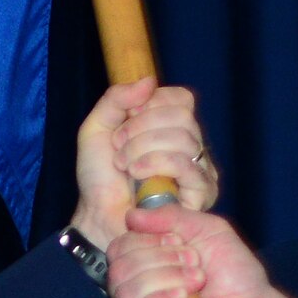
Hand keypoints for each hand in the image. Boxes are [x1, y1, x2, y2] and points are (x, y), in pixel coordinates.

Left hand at [69, 77, 217, 247]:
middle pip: (182, 115)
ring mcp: (200, 170)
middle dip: (141, 128)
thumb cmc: (99, 178)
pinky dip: (155, 163)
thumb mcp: (97, 128)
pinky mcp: (201, 193)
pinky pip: (186, 164)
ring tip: (125, 167)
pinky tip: (137, 176)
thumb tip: (150, 81)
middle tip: (119, 148)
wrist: (97, 216)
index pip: (181, 98)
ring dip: (142, 149)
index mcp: (172, 128)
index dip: (150, 105)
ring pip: (184, 138)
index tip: (125, 123)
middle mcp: (192, 146)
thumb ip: (116, 99)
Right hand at [107, 207, 272, 297]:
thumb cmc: (235, 277)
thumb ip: (172, 217)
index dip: (149, 240)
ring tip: (197, 282)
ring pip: (124, 295)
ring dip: (165, 279)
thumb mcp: (209, 231)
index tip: (181, 243)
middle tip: (197, 266)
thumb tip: (132, 216)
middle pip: (119, 270)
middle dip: (162, 259)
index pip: (119, 249)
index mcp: (142, 271)